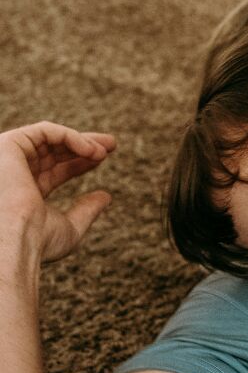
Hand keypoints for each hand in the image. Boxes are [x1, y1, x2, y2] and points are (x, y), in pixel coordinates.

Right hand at [0, 122, 115, 262]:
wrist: (15, 239)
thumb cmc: (37, 241)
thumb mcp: (69, 228)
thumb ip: (86, 211)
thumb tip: (106, 197)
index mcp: (23, 193)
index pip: (54, 170)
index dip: (79, 162)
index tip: (103, 158)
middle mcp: (13, 174)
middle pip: (53, 150)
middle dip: (84, 145)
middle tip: (112, 144)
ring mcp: (8, 159)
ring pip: (50, 138)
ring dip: (81, 140)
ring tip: (106, 148)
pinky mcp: (8, 146)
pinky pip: (44, 131)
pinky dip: (70, 136)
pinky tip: (91, 149)